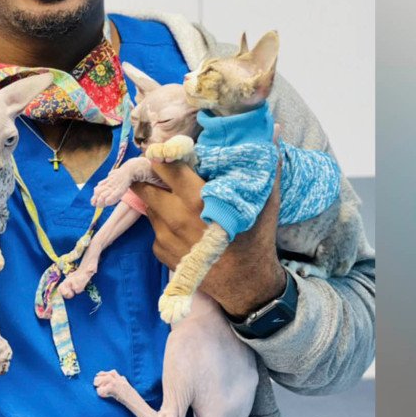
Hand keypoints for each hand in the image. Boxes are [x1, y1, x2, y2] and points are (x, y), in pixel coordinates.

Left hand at [130, 129, 285, 319]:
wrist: (247, 285)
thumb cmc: (256, 239)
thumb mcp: (265, 200)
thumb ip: (264, 164)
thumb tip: (273, 130)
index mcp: (195, 197)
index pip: (162, 164)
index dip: (160, 155)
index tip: (164, 151)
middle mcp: (174, 215)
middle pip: (142, 185)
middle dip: (148, 177)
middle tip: (160, 173)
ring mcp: (164, 235)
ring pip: (149, 206)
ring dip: (158, 200)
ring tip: (177, 201)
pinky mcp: (160, 252)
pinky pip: (154, 229)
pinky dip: (163, 223)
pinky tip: (183, 227)